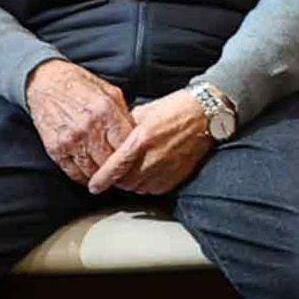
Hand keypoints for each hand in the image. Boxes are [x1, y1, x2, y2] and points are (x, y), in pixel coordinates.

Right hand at [26, 59, 132, 186]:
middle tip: (125, 173)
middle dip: (120, 169)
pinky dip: (84, 178)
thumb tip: (137, 136)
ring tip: (108, 175)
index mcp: (106, 111)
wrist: (45, 82)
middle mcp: (89, 128)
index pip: (128, 145)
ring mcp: (71, 140)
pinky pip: (74, 173)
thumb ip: (124, 115)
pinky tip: (90, 175)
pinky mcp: (55, 149)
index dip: (135, 156)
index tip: (137, 160)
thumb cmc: (80, 86)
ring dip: (102, 177)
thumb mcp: (109, 92)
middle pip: (111, 162)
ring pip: (94, 172)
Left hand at [89, 90, 215, 196]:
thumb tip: (112, 140)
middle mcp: (152, 158)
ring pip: (139, 188)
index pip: (114, 168)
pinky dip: (147, 185)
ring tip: (133, 170)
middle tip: (116, 172)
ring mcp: (165, 170)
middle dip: (117, 180)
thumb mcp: (143, 111)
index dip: (101, 180)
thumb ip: (125, 128)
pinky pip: (154, 189)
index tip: (94, 186)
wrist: (204, 115)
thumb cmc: (174, 109)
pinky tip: (148, 172)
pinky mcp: (176, 176)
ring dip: (132, 183)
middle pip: (125, 183)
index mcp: (140, 140)